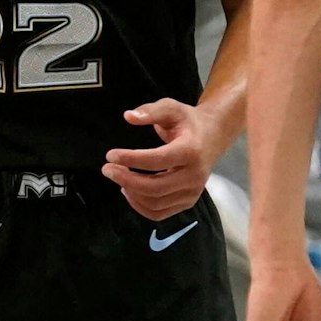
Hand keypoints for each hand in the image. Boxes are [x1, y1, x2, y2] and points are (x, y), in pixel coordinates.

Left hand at [104, 98, 222, 220]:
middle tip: (107, 169)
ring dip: (131, 193)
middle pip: (155, 187)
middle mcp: (195, 175)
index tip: (110, 155)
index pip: (158, 160)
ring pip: (156, 204)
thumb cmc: (188, 121)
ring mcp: (193, 192)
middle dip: (126, 179)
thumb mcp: (172, 108)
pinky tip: (129, 191)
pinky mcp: (188, 202)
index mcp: (191, 151)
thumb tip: (129, 116)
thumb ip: (151, 111)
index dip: (131, 159)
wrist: (213, 137)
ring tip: (118, 177)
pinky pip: (160, 213)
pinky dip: (140, 206)